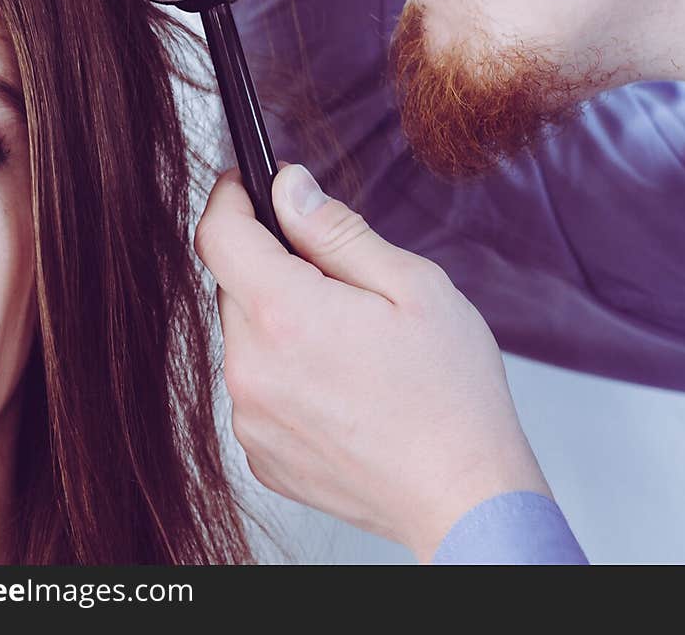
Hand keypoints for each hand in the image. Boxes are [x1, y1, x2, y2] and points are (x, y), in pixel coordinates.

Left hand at [195, 164, 551, 561]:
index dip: (230, 197)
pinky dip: (285, 372)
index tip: (246, 184)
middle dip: (273, 265)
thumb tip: (288, 188)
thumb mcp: (411, 285)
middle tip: (339, 280)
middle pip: (233, 285)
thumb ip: (336, 231)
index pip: (219, 234)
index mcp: (286, 316)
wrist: (465, 501)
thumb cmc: (451, 395)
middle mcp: (252, 370)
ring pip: (245, 337)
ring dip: (280, 321)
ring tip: (349, 342)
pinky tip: (340, 384)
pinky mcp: (261, 454)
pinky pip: (256, 388)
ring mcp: (251, 419)